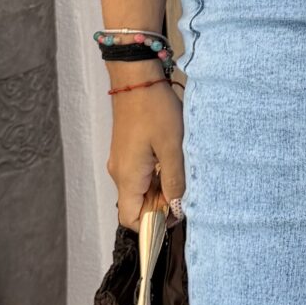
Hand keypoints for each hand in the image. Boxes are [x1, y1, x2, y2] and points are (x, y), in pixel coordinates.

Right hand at [109, 77, 184, 228]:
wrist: (137, 79)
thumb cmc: (154, 110)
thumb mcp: (173, 148)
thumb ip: (175, 181)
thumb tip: (176, 207)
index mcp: (128, 177)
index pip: (131, 220)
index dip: (153, 225)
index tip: (176, 215)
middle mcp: (120, 173)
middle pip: (137, 206)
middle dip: (161, 206)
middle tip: (185, 193)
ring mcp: (122, 162)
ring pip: (141, 190)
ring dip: (161, 190)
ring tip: (182, 175)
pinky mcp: (128, 152)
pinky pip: (141, 175)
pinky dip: (157, 176)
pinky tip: (173, 163)